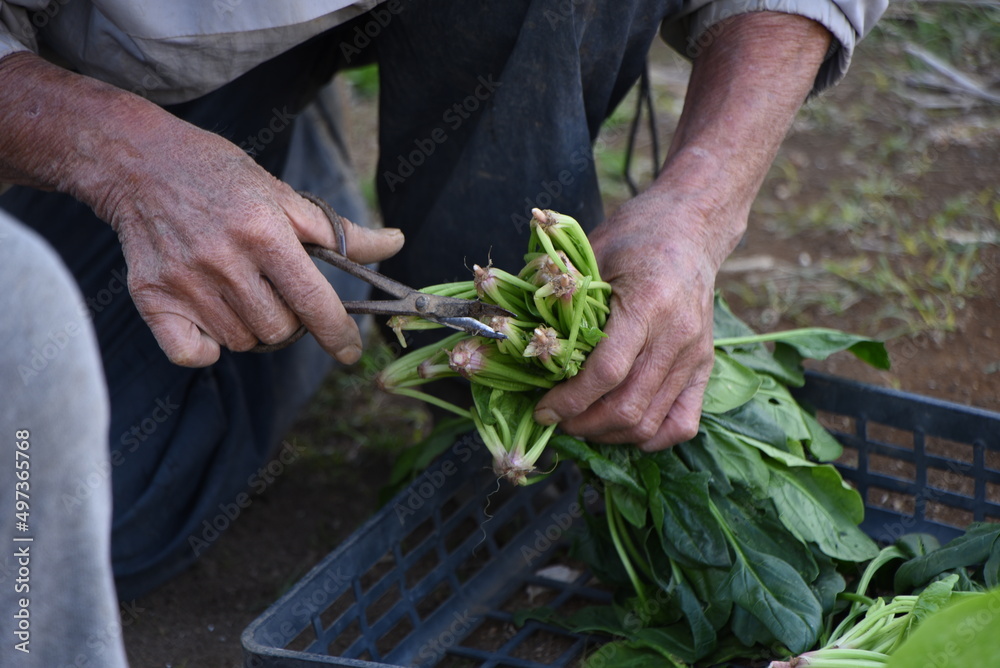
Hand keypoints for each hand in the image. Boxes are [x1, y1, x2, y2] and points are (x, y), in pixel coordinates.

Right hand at [102, 124, 403, 366]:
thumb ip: (340, 232)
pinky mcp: (151, 297)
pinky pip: (192, 355)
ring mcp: (184, 281)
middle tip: (278, 295)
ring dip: (253, 329)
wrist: (141, 163)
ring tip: (243, 292)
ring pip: (242, 342)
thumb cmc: (223, 177)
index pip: (313, 301)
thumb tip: (396, 244)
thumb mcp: (285, 196)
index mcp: (263, 232)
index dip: (339, 334)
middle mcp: (223, 260)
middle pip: (280, 330)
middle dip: (292, 323)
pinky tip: (211, 319)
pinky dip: (207, 349)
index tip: (350, 351)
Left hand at [533, 191, 720, 449]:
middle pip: (629, 407)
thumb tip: (513, 328)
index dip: (570, 400)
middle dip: (583, 424)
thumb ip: (561, 293)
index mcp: (649, 304)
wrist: (691, 226)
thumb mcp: (593, 252)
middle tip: (556, 421)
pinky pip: (683, 423)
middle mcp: (677, 336)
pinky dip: (651, 437)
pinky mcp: (704, 366)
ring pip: (651, 422)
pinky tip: (622, 428)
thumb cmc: (637, 235)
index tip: (542, 410)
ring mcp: (695, 355)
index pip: (607, 372)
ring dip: (609, 434)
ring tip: (581, 424)